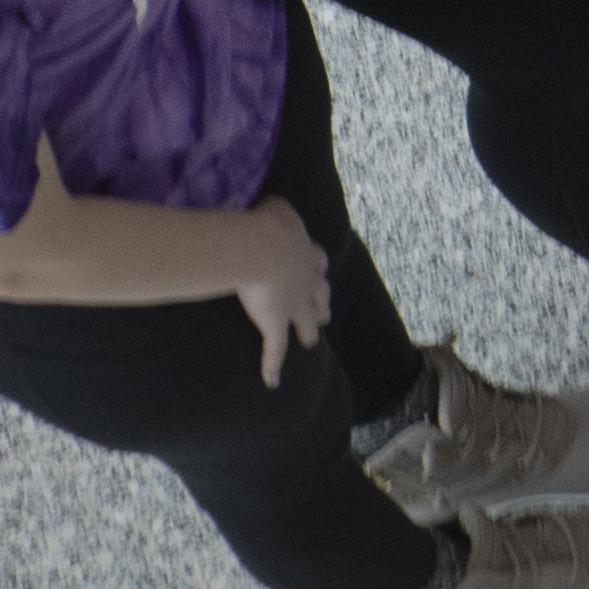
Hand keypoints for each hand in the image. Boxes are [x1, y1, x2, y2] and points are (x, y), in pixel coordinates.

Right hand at [227, 197, 335, 383]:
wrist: (263, 248)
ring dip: (309, 330)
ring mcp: (295, 305)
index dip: (316, 269)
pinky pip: (276, 351)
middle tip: (325, 314)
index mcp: (307, 253)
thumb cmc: (268, 224)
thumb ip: (275, 210)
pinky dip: (273, 367)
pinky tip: (273, 382)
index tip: (317, 273)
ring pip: (307, 321)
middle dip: (322, 304)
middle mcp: (308, 281)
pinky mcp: (277, 325)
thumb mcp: (275, 209)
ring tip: (311, 340)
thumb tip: (268, 205)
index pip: (316, 262)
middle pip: (320, 295)